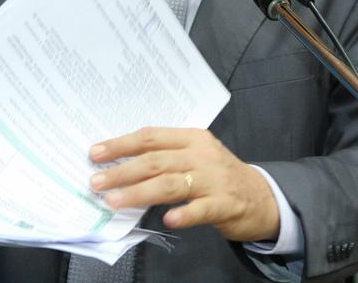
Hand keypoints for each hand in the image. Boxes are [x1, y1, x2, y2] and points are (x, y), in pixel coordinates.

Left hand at [90, 127, 279, 242]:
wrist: (261, 196)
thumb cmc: (219, 175)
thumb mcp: (196, 155)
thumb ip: (166, 157)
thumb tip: (121, 164)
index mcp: (192, 138)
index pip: (151, 137)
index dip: (121, 144)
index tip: (95, 153)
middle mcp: (201, 155)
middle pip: (156, 160)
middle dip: (122, 171)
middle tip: (96, 182)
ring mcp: (214, 180)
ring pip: (171, 184)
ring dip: (140, 192)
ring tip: (115, 201)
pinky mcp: (225, 204)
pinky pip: (201, 209)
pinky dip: (184, 214)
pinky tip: (169, 219)